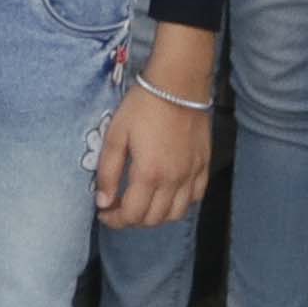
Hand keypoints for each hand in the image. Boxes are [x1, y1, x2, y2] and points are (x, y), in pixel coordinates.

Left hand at [99, 32, 217, 227]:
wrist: (178, 86)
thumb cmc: (142, 107)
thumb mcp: (115, 136)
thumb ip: (108, 172)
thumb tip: (103, 202)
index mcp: (149, 174)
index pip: (133, 215)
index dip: (115, 220)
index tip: (104, 213)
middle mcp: (174, 180)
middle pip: (154, 219)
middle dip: (132, 220)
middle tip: (118, 209)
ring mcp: (192, 174)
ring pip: (176, 214)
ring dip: (155, 217)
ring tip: (141, 205)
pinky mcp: (204, 165)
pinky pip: (195, 198)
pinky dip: (179, 205)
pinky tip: (166, 195)